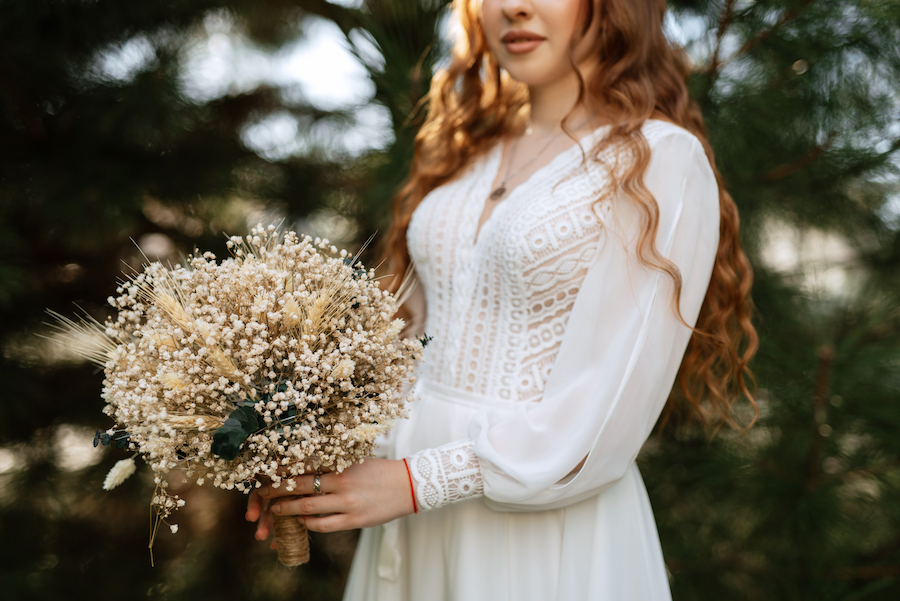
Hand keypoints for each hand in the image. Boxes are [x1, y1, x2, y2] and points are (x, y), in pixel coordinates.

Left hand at [245, 458, 414, 536]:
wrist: (408, 485)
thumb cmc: (380, 471)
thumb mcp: (355, 460)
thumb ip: (332, 464)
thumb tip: (306, 465)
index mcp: (340, 463)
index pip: (303, 465)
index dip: (282, 470)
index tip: (266, 471)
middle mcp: (341, 482)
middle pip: (299, 486)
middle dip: (277, 491)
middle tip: (262, 493)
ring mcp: (347, 502)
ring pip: (307, 507)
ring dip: (287, 510)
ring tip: (276, 511)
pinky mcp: (354, 519)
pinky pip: (323, 524)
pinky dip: (308, 523)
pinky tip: (301, 520)